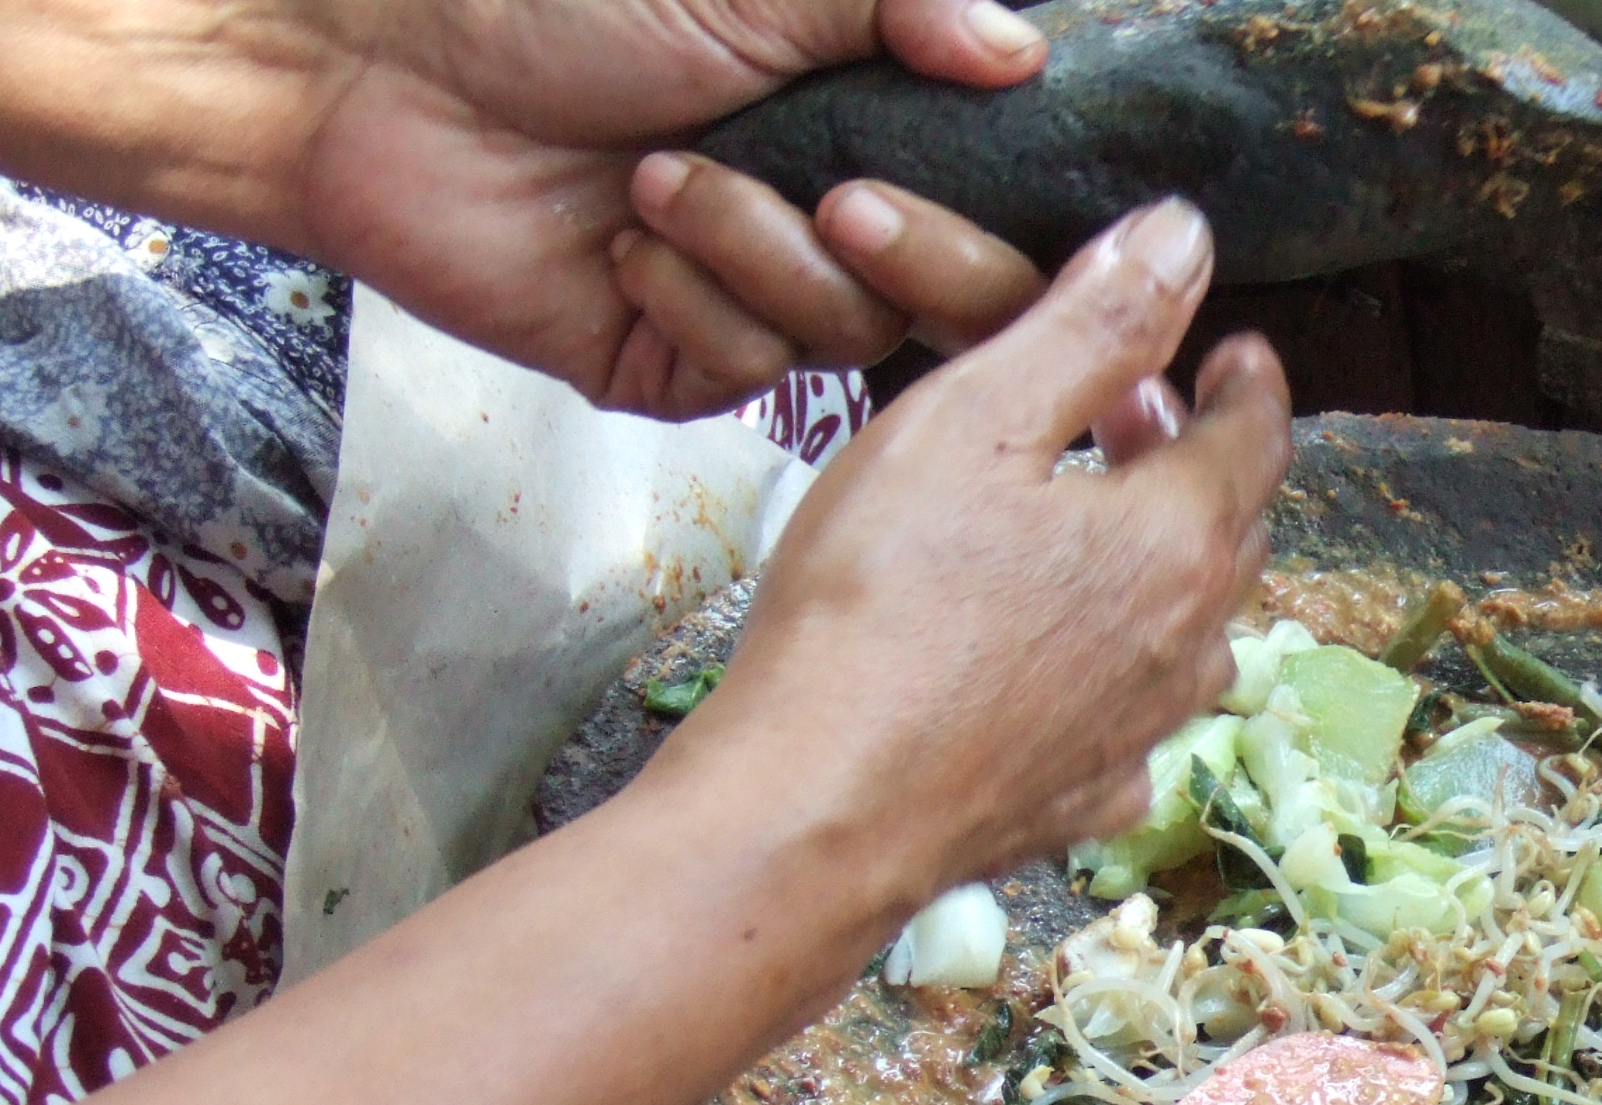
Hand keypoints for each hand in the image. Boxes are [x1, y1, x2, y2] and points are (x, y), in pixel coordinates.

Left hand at [287, 0, 1056, 414]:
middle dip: (903, 247)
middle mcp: (820, 219)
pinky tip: (619, 246)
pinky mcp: (677, 366)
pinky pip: (746, 371)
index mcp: (857, 125)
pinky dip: (688, 301)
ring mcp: (751, 300)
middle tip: (835, 197)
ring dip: (754, 253)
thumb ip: (895, 5)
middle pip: (954, 296)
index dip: (1000, 214)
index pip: (990, 204)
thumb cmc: (544, 5)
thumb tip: (1022, 50)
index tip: (968, 173)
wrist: (378, 76)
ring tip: (654, 180)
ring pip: (846, 331)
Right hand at [655, 193, 1290, 912]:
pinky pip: (1130, 720)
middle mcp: (1185, 646)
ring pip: (1189, 631)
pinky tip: (1063, 661)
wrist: (818, 808)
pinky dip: (1116, 670)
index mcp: (1175, 541)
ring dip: (1160, 565)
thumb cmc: (879, 604)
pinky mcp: (1083, 801)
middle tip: (1139, 418)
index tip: (1235, 353)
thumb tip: (1183, 241)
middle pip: (1228, 535)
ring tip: (1095, 529)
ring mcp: (1139, 736)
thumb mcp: (976, 421)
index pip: (1253, 440)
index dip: (1247, 385)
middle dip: (1195, 462)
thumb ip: (1089, 327)